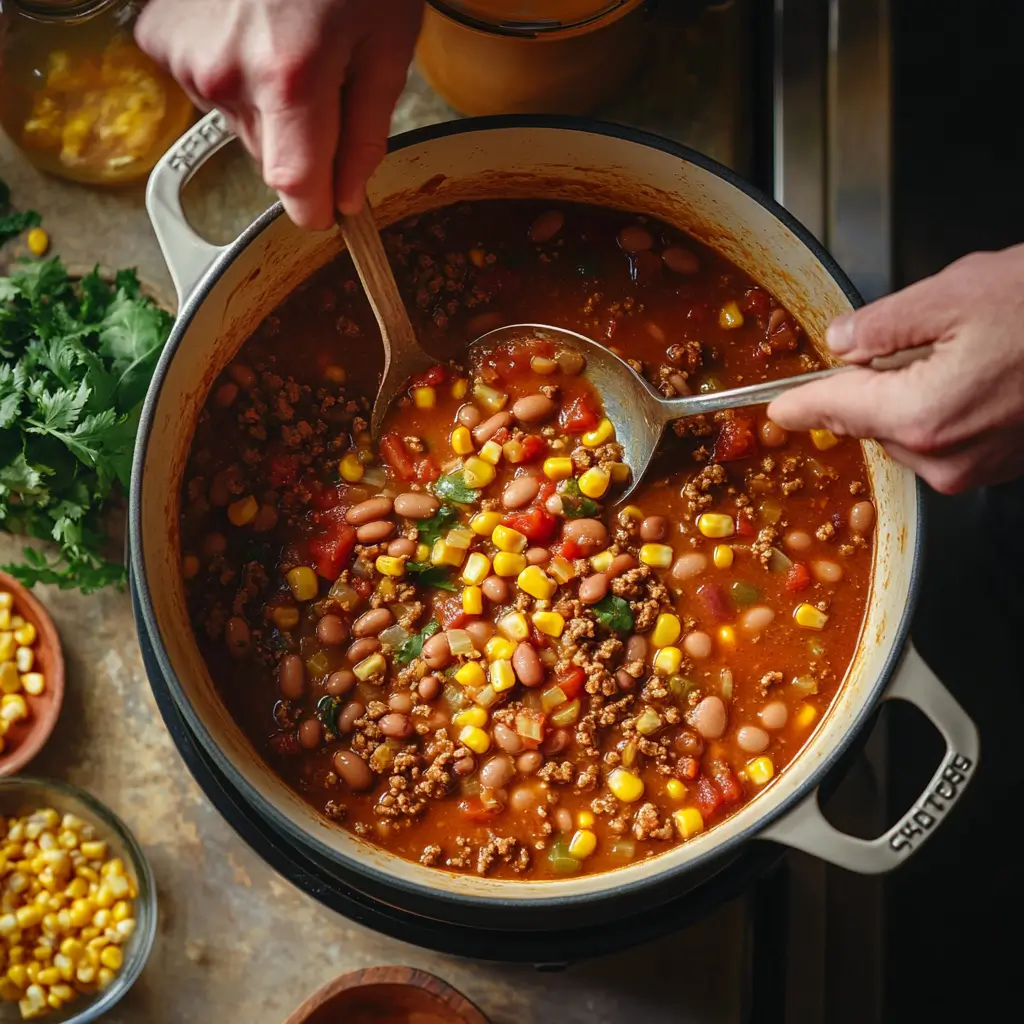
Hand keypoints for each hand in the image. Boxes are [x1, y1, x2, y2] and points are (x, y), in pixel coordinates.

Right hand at [136, 0, 423, 229]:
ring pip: (241, 127)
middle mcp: (228, 76)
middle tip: (325, 84)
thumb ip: (367, 133)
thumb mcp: (387, 45)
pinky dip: (233, 74)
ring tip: (288, 43)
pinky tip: (251, 29)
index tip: (333, 207)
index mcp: (291, 80)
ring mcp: (187, 57)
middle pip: (271, 162)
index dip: (319, 206)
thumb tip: (350, 196)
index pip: (296, 189)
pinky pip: (208, 90)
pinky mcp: (161, 39)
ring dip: (268, 108)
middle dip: (303, 145)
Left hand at [767, 245, 1023, 493]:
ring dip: (913, 391)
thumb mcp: (955, 293)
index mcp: (922, 415)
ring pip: (908, 429)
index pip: (834, 410)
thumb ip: (882, 325)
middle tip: (909, 336)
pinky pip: (947, 436)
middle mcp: (945, 456)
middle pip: (871, 420)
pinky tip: (985, 368)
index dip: (800, 402)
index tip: (775, 406)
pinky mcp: (1001, 465)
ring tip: (967, 346)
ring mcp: (976, 468)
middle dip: (872, 381)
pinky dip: (946, 404)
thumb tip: (844, 340)